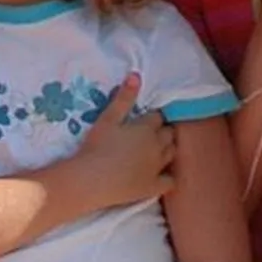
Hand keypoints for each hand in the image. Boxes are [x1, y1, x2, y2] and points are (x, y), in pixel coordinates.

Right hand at [64, 72, 174, 213]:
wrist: (90, 180)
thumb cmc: (96, 146)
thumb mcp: (108, 118)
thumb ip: (124, 98)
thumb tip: (136, 75)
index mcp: (147, 128)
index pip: (158, 117)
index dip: (152, 117)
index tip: (145, 120)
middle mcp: (157, 146)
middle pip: (168, 134)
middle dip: (162, 131)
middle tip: (150, 134)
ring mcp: (157, 167)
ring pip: (172, 153)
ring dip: (167, 149)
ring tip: (156, 150)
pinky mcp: (153, 186)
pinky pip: (170, 180)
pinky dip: (169, 176)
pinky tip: (162, 174)